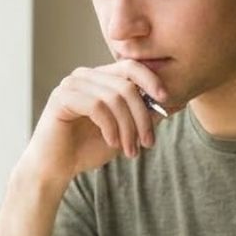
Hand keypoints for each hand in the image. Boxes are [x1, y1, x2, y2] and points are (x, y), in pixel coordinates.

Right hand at [18, 59, 174, 185]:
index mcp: (99, 77)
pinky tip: (111, 143)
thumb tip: (179, 102)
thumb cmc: (87, 149)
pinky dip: (110, 127)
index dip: (151, 80)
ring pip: (114, 97)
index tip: (167, 101)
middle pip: (127, 85)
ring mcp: (71, 84)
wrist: (55, 168)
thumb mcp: (125, 131)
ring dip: (127, 128)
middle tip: (147, 143)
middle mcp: (84, 76)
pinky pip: (97, 106)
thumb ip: (146, 115)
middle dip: (142, 117)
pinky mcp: (61, 98)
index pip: (131, 66)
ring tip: (129, 150)